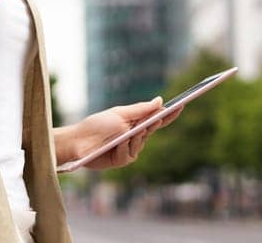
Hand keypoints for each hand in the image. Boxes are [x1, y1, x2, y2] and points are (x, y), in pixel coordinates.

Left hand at [63, 96, 183, 170]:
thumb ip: (140, 109)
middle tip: (153, 121)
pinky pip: (130, 154)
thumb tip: (161, 101)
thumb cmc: (97, 125)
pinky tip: (116, 145)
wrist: (79, 140)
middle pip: (152, 130)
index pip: (157, 119)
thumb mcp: (120, 114)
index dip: (169, 114)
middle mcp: (135, 136)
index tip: (182, 105)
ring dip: (134, 138)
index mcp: (135, 123)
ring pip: (141, 143)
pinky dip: (123, 148)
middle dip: (152, 125)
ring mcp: (130, 149)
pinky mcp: (122, 160)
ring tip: (125, 134)